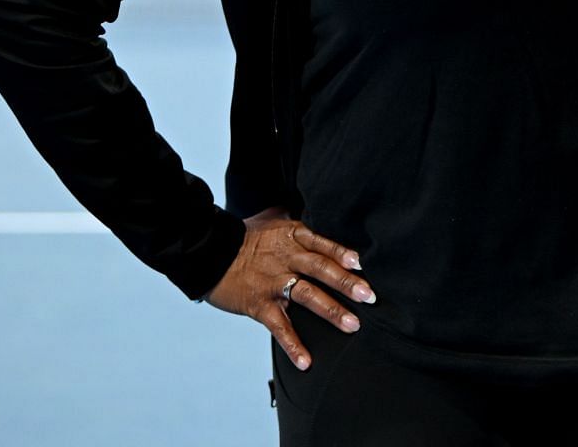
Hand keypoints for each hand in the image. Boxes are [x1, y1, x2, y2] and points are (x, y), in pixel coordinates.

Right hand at [203, 208, 375, 370]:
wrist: (208, 251)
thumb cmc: (245, 236)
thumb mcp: (274, 220)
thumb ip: (299, 224)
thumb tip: (319, 217)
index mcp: (293, 237)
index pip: (322, 244)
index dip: (342, 253)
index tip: (361, 263)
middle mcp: (287, 258)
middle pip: (321, 269)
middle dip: (346, 283)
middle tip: (370, 296)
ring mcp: (273, 282)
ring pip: (307, 295)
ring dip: (331, 311)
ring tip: (352, 325)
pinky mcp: (259, 304)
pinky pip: (279, 326)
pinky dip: (293, 345)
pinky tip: (306, 361)